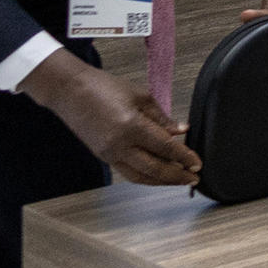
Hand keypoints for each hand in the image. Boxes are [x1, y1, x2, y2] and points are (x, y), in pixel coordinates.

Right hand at [16, 50, 197, 185]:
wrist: (69, 91)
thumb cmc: (103, 87)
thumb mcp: (140, 97)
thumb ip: (162, 118)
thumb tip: (181, 131)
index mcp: (132, 126)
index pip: (166, 148)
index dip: (185, 158)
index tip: (198, 164)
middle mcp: (119, 144)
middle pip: (154, 169)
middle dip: (177, 176)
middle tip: (193, 179)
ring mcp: (109, 153)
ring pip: (140, 176)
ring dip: (161, 181)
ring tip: (178, 179)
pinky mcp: (102, 156)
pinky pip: (127, 172)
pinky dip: (145, 176)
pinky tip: (157, 173)